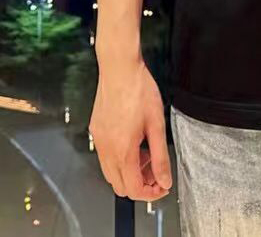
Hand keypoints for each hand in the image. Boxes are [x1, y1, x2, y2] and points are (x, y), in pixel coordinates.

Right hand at [89, 55, 172, 201]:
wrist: (119, 67)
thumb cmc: (138, 89)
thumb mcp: (157, 125)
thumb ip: (161, 157)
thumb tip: (164, 180)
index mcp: (123, 150)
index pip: (134, 190)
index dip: (151, 194)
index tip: (162, 186)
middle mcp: (106, 148)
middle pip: (120, 186)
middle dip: (140, 184)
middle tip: (155, 170)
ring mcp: (99, 139)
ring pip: (111, 173)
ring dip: (129, 172)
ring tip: (146, 153)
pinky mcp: (95, 129)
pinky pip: (105, 156)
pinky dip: (119, 159)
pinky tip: (133, 141)